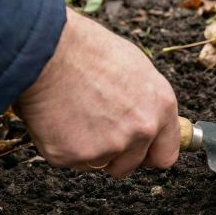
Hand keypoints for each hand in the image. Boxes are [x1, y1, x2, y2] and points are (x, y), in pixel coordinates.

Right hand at [16, 8, 179, 177]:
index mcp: (161, 107)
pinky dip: (60, 146)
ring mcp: (111, 146)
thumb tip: (144, 115)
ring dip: (86, 150)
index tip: (138, 153)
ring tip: (73, 116)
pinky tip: (55, 119)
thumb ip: (145, 103)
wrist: (49, 50)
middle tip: (94, 130)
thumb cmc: (88, 51)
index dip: (149, 155)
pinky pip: (69, 160)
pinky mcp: (77, 156)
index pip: (166, 154)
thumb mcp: (135, 69)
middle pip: (131, 164)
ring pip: (99, 163)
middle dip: (114, 156)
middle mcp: (142, 130)